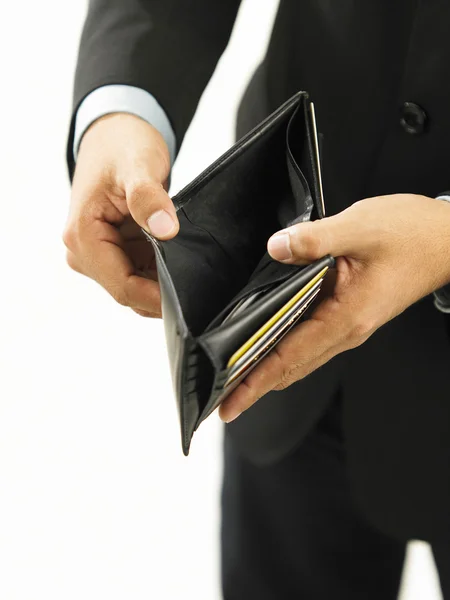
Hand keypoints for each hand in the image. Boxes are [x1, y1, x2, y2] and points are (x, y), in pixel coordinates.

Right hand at [63, 113, 178, 316]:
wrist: (116, 135)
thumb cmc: (122, 146)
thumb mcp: (138, 165)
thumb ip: (149, 198)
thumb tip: (165, 230)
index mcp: (82, 237)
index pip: (123, 286)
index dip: (157, 298)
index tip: (189, 298)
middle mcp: (84, 252)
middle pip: (129, 292)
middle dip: (162, 293)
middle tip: (200, 286)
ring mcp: (99, 254)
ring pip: (136, 287)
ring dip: (162, 283)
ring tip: (192, 268)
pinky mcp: (114, 252)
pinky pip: (141, 275)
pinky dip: (161, 272)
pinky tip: (180, 260)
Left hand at [219, 194, 449, 421]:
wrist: (445, 241)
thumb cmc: (410, 235)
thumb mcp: (360, 228)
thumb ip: (314, 239)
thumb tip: (275, 248)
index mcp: (345, 317)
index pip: (288, 358)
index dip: (254, 381)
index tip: (228, 403)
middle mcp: (346, 331)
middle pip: (291, 368)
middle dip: (254, 384)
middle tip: (220, 397)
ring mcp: (350, 327)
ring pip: (301, 359)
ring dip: (268, 370)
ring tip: (236, 377)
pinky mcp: (351, 316)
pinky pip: (311, 342)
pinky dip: (285, 351)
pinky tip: (269, 344)